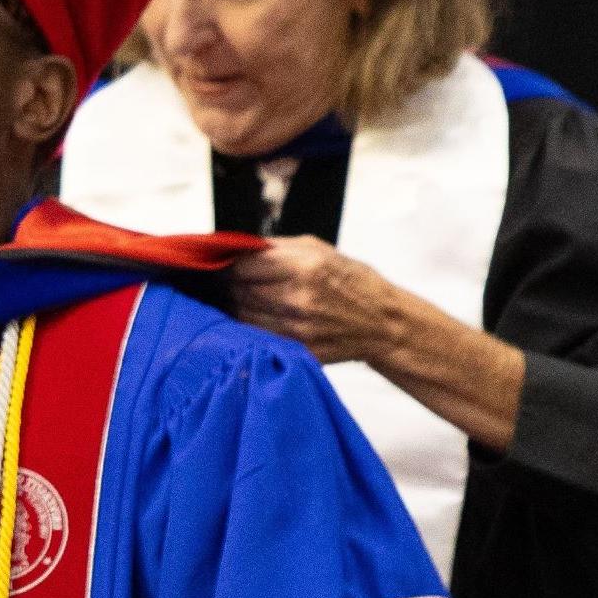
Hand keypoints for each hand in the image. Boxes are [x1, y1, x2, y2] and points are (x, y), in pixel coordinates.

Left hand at [229, 238, 526, 450]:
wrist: (383, 324)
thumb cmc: (351, 281)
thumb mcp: (318, 249)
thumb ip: (275, 248)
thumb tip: (234, 247)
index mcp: (303, 267)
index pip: (240, 265)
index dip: (222, 264)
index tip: (214, 262)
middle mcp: (296, 299)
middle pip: (236, 292)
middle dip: (223, 285)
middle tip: (214, 281)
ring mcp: (296, 329)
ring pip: (240, 317)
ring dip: (230, 307)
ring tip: (229, 298)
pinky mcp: (296, 351)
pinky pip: (256, 337)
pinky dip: (246, 328)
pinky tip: (247, 318)